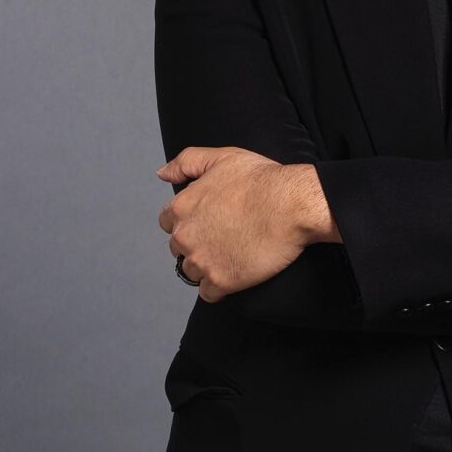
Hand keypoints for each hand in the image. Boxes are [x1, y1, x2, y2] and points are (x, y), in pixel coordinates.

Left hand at [156, 148, 329, 298]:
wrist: (291, 205)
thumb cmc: (261, 180)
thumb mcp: (221, 157)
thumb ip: (186, 162)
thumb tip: (161, 173)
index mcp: (181, 207)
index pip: (167, 223)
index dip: (188, 223)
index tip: (208, 222)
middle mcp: (185, 236)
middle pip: (179, 249)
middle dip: (196, 245)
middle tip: (223, 239)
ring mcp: (201, 261)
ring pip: (192, 272)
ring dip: (207, 267)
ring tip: (231, 257)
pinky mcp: (221, 281)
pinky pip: (208, 293)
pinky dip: (219, 288)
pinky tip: (235, 274)